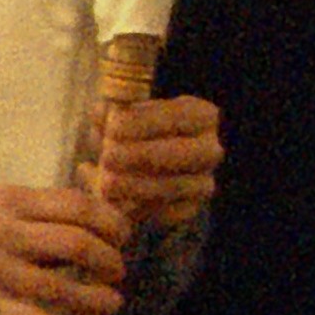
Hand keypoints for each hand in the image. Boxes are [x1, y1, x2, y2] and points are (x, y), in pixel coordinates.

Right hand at [0, 180, 127, 314]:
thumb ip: (29, 212)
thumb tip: (83, 224)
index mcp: (7, 199)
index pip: (74, 204)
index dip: (109, 220)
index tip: (123, 234)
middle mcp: (3, 230)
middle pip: (75, 242)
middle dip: (108, 258)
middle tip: (119, 269)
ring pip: (59, 285)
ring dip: (95, 297)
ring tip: (113, 302)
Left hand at [93, 92, 221, 232]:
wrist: (129, 165)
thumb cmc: (126, 129)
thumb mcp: (120, 109)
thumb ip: (116, 100)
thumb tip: (113, 101)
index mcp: (201, 115)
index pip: (176, 116)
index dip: (143, 122)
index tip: (111, 127)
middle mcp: (209, 150)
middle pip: (180, 153)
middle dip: (142, 155)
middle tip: (107, 158)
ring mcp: (203, 182)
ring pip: (175, 187)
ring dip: (137, 186)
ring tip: (105, 183)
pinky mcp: (190, 209)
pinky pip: (169, 213)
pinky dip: (141, 210)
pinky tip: (116, 204)